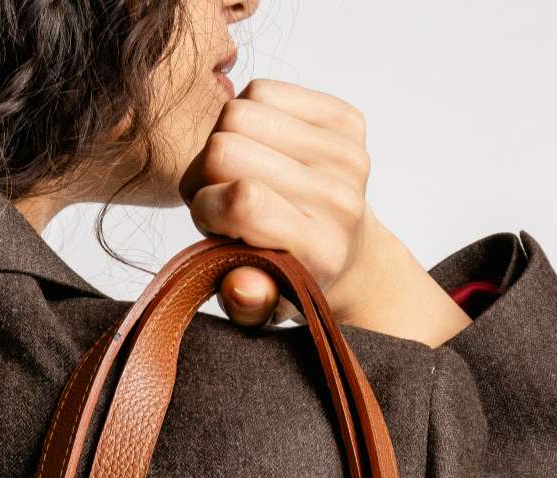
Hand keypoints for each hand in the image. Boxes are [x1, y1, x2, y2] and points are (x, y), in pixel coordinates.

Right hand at [179, 79, 469, 346]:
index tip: (211, 224)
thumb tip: (241, 287)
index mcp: (320, 251)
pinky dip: (248, 115)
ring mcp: (348, 155)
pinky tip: (259, 148)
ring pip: (239, 111)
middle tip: (218, 199)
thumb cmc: (290, 280)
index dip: (206, 206)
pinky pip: (263, 91)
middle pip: (227, 147)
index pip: (242, 200)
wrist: (351, 256)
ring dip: (222, 141)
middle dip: (205, 173)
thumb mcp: (261, 308)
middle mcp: (340, 200)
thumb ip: (247, 302)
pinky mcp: (346, 120)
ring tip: (236, 174)